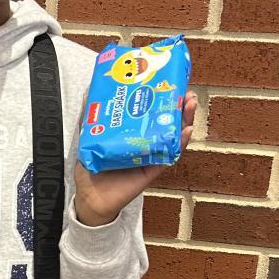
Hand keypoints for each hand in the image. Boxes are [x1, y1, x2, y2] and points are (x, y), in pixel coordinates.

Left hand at [73, 90, 197, 224]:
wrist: (90, 197)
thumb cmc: (92, 168)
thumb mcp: (88, 137)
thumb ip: (90, 117)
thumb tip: (90, 91)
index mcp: (132, 132)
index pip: (151, 112)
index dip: (162, 98)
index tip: (169, 82)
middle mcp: (145, 142)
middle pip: (166, 121)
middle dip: (178, 105)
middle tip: (185, 91)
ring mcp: (151, 155)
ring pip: (173, 135)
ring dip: (184, 119)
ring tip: (189, 104)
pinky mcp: (152, 170)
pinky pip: (169, 156)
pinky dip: (179, 144)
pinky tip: (186, 131)